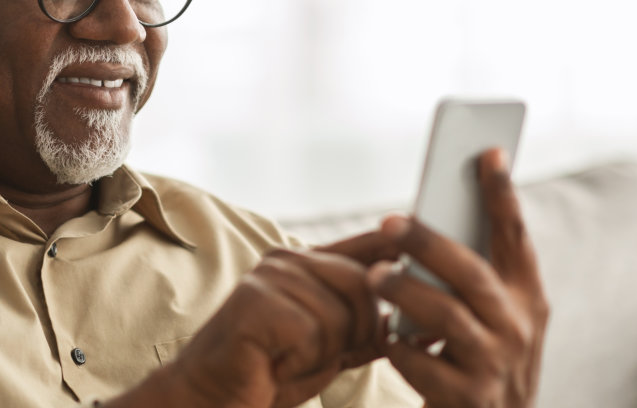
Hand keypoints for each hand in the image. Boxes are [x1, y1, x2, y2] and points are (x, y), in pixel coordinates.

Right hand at [108, 230, 399, 407]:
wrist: (214, 397)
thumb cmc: (270, 372)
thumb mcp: (330, 349)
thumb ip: (364, 329)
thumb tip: (412, 321)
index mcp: (305, 262)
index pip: (366, 244)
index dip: (398, 253)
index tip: (422, 267)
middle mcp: (287, 259)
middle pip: (364, 284)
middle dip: (357, 332)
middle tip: (320, 356)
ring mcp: (269, 276)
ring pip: (341, 315)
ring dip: (324, 353)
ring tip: (289, 360)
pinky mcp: (256, 301)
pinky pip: (312, 333)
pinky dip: (300, 361)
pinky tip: (275, 364)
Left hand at [370, 148, 549, 406]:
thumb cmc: (484, 363)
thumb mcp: (496, 320)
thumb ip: (476, 279)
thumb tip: (426, 223)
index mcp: (528, 298)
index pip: (516, 237)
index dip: (501, 194)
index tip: (487, 152)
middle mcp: (519, 327)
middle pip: (473, 272)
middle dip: (431, 243)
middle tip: (392, 221)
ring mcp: (495, 364)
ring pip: (447, 316)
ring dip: (406, 291)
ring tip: (375, 276)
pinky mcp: (469, 397)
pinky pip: (424, 364)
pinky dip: (400, 346)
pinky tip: (385, 336)